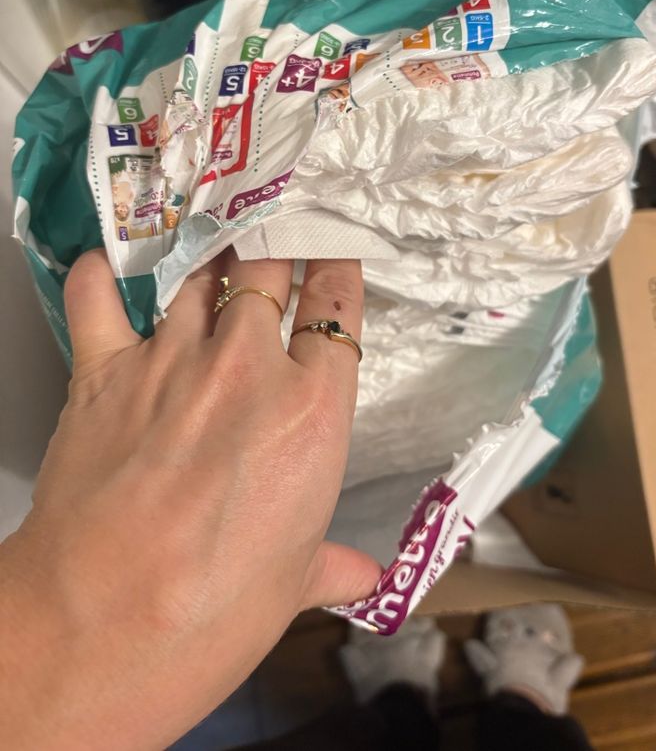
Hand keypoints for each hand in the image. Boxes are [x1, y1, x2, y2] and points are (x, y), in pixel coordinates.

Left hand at [0, 249, 380, 750]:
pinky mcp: (105, 370)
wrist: (105, 623)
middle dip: (278, 242)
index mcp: (313, 412)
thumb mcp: (291, 584)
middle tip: (277, 228)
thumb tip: (359, 577)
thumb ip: (329, 562)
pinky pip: (100, 297)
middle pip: (271, 270)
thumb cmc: (211, 612)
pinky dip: (102, 274)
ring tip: (215, 240)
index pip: (337, 309)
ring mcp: (173, 362)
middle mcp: (248, 370)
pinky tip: (108, 263)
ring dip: (211, 256)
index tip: (334, 252)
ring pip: (200, 275)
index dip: (337, 271)